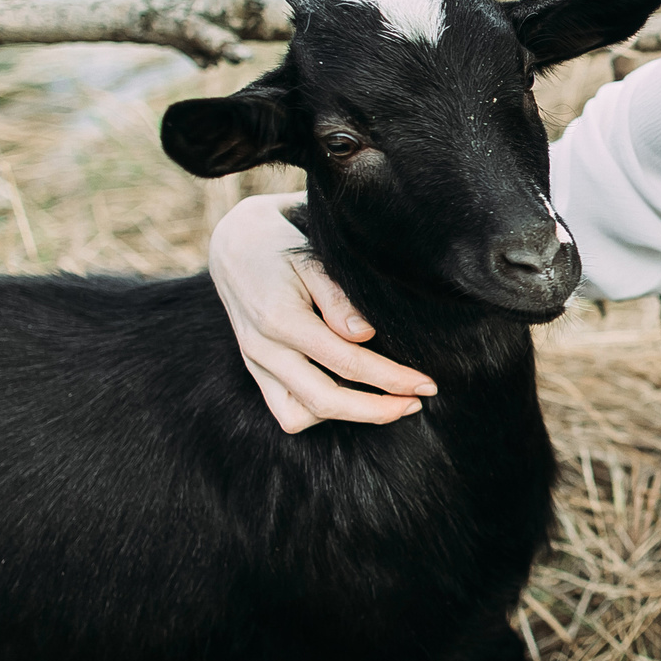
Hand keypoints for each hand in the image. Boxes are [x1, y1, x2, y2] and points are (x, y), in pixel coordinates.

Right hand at [207, 193, 435, 430]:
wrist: (234, 244)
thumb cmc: (279, 245)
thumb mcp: (311, 258)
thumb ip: (338, 297)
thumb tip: (366, 335)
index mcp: (280, 319)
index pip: (347, 362)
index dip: (391, 378)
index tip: (426, 384)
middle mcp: (263, 349)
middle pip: (324, 401)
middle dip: (377, 409)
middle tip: (417, 402)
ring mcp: (254, 363)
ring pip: (298, 415)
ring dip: (347, 417)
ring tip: (387, 403)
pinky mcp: (254, 369)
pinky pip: (284, 409)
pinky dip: (317, 412)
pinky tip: (347, 397)